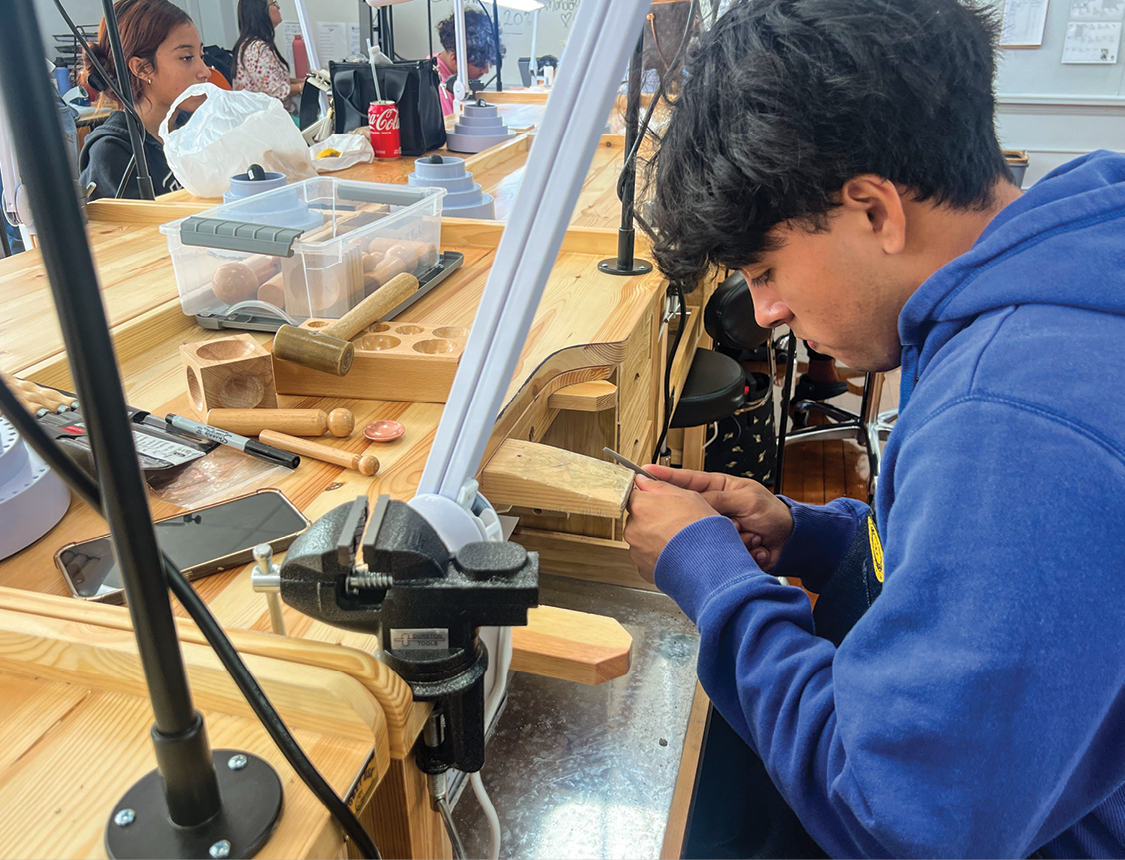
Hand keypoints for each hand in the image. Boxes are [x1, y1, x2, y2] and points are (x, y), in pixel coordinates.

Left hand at [624, 476, 718, 580]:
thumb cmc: (701, 530)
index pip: (633, 494)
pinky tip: (674, 554)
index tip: (657, 502)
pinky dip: (658, 556)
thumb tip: (643, 479)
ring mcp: (636, 550)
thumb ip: (659, 486)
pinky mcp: (642, 568)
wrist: (708, 564)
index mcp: (641, 506)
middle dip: (652, 519)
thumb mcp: (687, 496)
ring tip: (676, 540)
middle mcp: (633, 528)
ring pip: (642, 539)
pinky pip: (647, 557)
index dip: (648, 497)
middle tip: (674, 522)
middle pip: (637, 518)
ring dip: (655, 538)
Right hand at [642, 464, 794, 570]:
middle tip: (731, 522)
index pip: (684, 481)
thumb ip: (719, 498)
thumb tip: (693, 500)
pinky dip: (739, 550)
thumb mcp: (747, 499)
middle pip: (690, 512)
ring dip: (731, 537)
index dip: (663, 478)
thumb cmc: (773, 514)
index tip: (643, 475)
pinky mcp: (719, 550)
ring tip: (752, 535)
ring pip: (703, 535)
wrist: (790, 542)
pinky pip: (716, 552)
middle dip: (709, 521)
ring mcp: (714, 530)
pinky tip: (754, 546)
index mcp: (716, 488)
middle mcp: (712, 509)